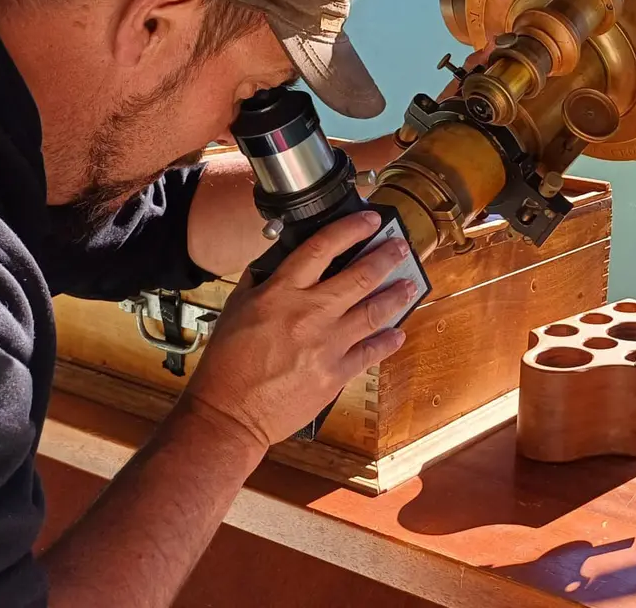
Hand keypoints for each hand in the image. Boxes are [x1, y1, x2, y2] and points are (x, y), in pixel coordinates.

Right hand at [183, 211, 415, 446]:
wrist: (228, 415)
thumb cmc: (226, 364)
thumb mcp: (235, 310)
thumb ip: (261, 281)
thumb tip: (279, 260)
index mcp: (280, 294)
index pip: (321, 248)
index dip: (350, 229)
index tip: (370, 221)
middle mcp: (308, 314)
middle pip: (360, 276)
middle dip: (386, 257)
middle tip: (400, 247)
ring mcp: (326, 345)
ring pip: (373, 311)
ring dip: (396, 294)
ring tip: (409, 284)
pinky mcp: (335, 374)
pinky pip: (371, 351)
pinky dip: (388, 340)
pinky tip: (397, 332)